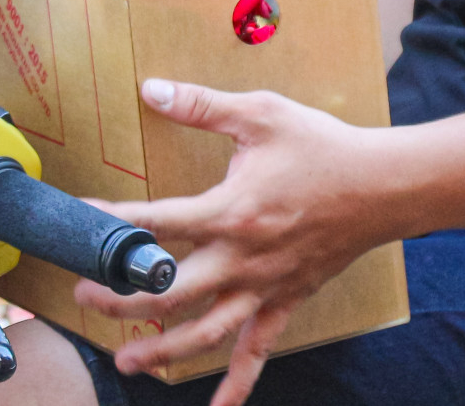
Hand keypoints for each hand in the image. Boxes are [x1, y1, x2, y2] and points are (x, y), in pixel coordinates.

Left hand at [73, 79, 390, 405]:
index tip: (81, 218)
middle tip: (83, 295)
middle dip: (121, 297)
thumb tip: (152, 89)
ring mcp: (264, 287)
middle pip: (169, 292)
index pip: (156, 222)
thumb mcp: (260, 114)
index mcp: (230, 211)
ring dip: (162, 350)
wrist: (384, 186)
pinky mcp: (285, 301)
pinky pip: (258, 350)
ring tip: (124, 360)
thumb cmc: (322, 148)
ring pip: (205, 332)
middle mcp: (242, 259)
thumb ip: (202, 105)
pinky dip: (238, 383)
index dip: (112, 222)